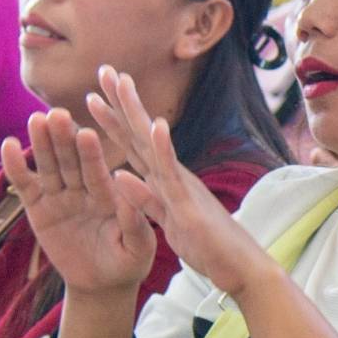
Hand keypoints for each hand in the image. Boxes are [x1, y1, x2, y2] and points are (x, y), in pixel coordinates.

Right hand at [2, 109, 156, 296]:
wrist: (102, 285)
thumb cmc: (127, 264)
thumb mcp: (137, 248)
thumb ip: (135, 224)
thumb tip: (129, 197)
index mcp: (110, 195)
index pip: (99, 172)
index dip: (92, 154)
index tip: (87, 133)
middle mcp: (84, 190)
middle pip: (71, 161)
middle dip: (65, 139)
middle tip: (57, 114)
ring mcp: (60, 196)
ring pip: (48, 167)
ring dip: (41, 144)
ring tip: (35, 120)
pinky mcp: (38, 207)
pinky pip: (25, 185)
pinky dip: (15, 167)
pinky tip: (8, 145)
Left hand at [88, 65, 276, 299]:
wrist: (241, 268)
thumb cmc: (208, 247)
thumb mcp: (167, 222)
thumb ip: (145, 199)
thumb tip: (119, 175)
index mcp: (165, 181)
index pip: (135, 145)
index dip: (115, 119)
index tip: (95, 93)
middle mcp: (173, 176)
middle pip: (140, 134)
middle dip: (121, 102)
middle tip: (103, 69)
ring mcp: (181, 187)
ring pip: (152, 145)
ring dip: (136, 113)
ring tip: (122, 83)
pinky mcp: (188, 205)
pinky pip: (172, 175)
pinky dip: (164, 149)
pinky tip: (156, 125)